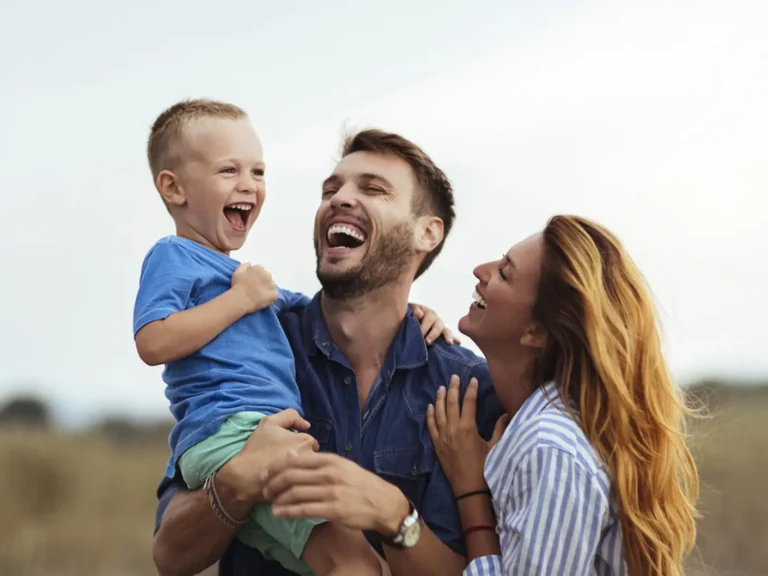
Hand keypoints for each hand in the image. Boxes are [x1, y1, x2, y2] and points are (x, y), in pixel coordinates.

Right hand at [217, 409, 319, 504]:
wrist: (245, 476)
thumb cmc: (257, 448)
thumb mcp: (269, 423)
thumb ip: (290, 416)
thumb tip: (307, 425)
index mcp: (306, 441)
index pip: (310, 442)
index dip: (298, 445)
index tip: (285, 450)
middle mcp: (312, 458)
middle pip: (313, 457)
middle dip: (302, 458)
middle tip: (285, 462)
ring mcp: (308, 475)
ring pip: (310, 470)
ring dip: (302, 470)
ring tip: (286, 473)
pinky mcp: (303, 490)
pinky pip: (307, 484)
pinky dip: (299, 482)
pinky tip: (287, 483)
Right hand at [231, 262, 278, 312]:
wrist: (241, 299)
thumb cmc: (238, 286)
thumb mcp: (237, 272)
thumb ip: (244, 265)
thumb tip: (249, 263)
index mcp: (259, 268)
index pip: (260, 270)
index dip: (255, 277)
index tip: (250, 282)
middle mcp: (268, 274)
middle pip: (267, 277)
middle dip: (262, 282)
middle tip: (255, 289)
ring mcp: (272, 284)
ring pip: (271, 285)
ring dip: (267, 289)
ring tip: (258, 295)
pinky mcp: (274, 294)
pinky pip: (274, 295)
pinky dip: (270, 297)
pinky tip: (262, 299)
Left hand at [261, 451, 409, 536]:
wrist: (383, 502)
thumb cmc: (360, 483)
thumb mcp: (341, 465)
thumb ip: (317, 461)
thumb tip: (291, 454)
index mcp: (330, 460)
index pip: (295, 459)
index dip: (275, 467)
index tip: (264, 474)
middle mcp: (329, 473)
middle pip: (291, 475)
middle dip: (272, 483)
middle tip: (264, 490)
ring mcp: (331, 492)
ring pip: (295, 493)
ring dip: (278, 499)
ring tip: (270, 502)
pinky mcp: (333, 510)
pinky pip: (304, 510)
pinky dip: (288, 512)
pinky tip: (279, 514)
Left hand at [410, 303, 460, 344]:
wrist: (407, 320)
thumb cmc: (407, 315)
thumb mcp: (408, 309)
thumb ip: (413, 310)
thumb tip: (419, 314)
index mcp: (427, 312)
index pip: (429, 319)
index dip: (424, 327)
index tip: (420, 335)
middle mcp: (435, 319)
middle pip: (438, 326)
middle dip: (433, 334)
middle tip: (427, 342)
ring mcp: (440, 326)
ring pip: (446, 331)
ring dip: (448, 336)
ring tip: (449, 343)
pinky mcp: (442, 334)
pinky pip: (449, 336)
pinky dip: (454, 339)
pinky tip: (458, 343)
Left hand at [427, 375, 508, 495]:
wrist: (469, 489)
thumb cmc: (485, 468)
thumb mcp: (495, 447)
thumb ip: (499, 429)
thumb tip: (505, 414)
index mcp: (468, 427)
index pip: (469, 402)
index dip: (471, 389)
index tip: (473, 380)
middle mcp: (453, 429)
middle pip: (451, 403)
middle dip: (453, 388)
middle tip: (454, 377)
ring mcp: (443, 437)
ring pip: (439, 412)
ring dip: (440, 398)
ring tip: (441, 387)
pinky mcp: (437, 445)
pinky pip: (431, 426)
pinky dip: (430, 415)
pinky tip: (430, 407)